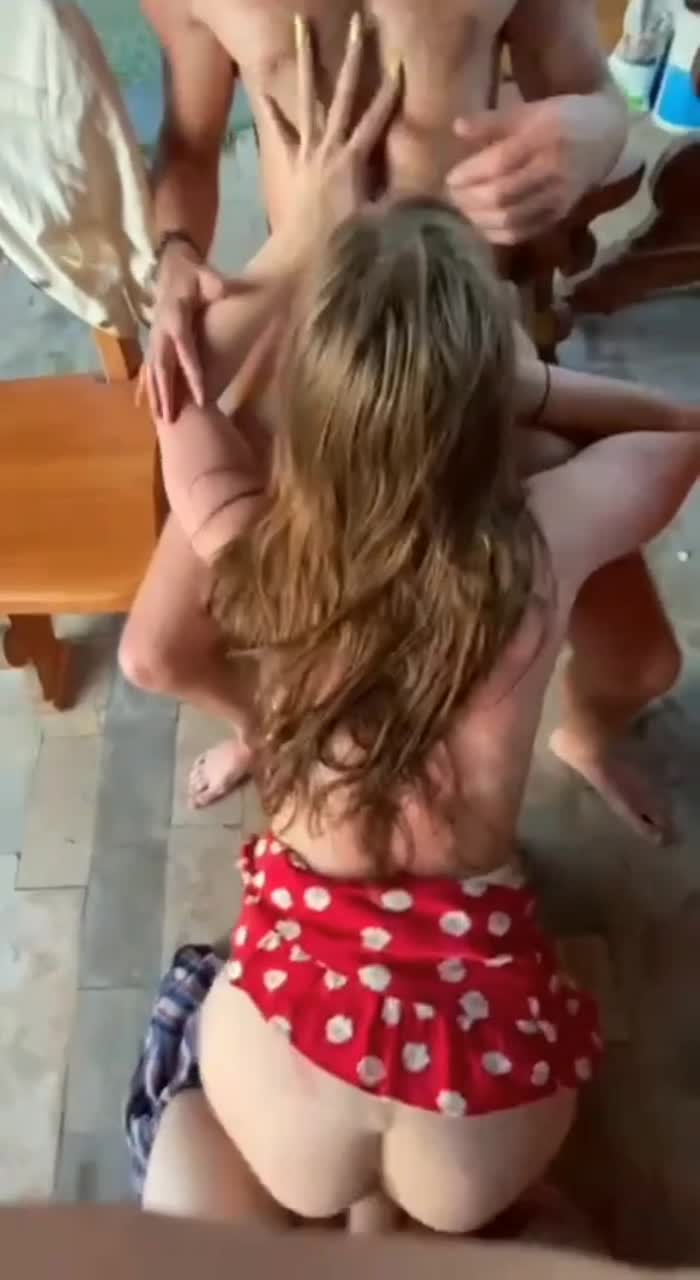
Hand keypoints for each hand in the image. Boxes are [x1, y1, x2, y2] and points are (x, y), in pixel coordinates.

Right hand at [141, 239, 225, 421]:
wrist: (171, 265)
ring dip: (154, 395)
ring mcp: (155, 338)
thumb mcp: (205, 274)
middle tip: (170, 419)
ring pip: (152, 371)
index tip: (200, 398)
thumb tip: (224, 288)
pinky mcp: (153, 342)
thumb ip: (214, 284)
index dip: (192, 374)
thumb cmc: (192, 273)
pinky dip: (146, 386)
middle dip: (166, 394)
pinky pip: (148, 368)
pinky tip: (144, 406)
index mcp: (175, 318)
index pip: (185, 352)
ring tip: (159, 420)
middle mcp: (161, 332)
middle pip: (163, 367)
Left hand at [260, 12, 400, 256]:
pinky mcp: (289, 161)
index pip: (377, 118)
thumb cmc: (343, 243)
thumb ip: (392, 200)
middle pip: (345, 94)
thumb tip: (413, 194)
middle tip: (359, 23)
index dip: (390, 91)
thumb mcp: (375, 221)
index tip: (400, 62)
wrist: (302, 255)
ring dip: (307, 60)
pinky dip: (272, 111)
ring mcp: (307, 150)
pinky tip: (263, 89)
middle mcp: (330, 147)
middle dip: (354, 57)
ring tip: (301, 26)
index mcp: (354, 160)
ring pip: (308, 97)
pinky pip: (279, 131)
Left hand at [446, 97, 601, 245]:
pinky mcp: (559, 215)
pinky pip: (523, 233)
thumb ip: (492, 120)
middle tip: (452, 197)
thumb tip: (456, 128)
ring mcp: (558, 197)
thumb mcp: (530, 110)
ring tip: (463, 211)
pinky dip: (497, 233)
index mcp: (544, 137)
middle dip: (470, 200)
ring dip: (480, 220)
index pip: (499, 163)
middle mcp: (553, 170)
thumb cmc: (560, 118)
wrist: (606, 135)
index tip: (450, 178)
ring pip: (511, 219)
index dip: (470, 174)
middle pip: (502, 195)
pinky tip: (482, 225)